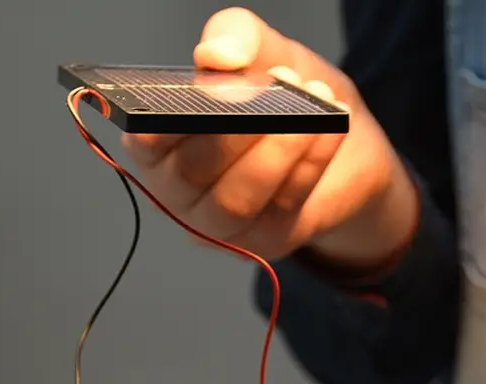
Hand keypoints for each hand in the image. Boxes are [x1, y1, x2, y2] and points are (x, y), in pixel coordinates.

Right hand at [119, 6, 417, 267]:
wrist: (338, 142)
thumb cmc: (281, 99)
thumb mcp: (260, 53)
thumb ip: (234, 38)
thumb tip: (217, 55)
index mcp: (156, 143)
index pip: (147, 138)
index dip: (181, 114)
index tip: (225, 81)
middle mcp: (175, 192)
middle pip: (192, 173)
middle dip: (239, 129)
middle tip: (280, 84)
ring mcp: (217, 226)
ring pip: (234, 201)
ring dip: (277, 151)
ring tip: (313, 107)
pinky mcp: (263, 242)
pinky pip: (280, 208)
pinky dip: (308, 165)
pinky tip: (330, 129)